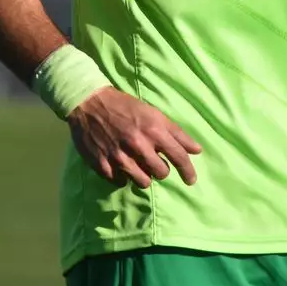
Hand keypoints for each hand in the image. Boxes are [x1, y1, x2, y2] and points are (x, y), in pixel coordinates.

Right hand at [67, 87, 202, 188]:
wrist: (89, 103)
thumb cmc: (125, 107)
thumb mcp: (153, 114)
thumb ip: (176, 133)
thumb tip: (197, 151)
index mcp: (153, 130)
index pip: (178, 157)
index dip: (188, 171)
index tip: (191, 180)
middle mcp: (138, 145)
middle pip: (161, 173)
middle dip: (160, 169)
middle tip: (153, 161)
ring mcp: (119, 157)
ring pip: (143, 182)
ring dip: (143, 176)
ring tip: (137, 165)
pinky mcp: (102, 165)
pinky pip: (120, 182)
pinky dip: (122, 177)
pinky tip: (120, 165)